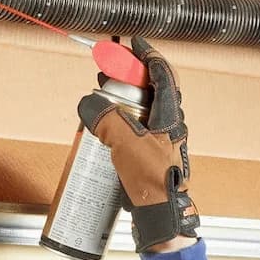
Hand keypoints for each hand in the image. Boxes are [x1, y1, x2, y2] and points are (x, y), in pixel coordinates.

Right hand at [77, 37, 199, 251]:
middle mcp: (170, 124)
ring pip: (144, 110)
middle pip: (152, 89)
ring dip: (124, 100)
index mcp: (171, 114)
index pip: (163, 73)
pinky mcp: (152, 156)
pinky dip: (123, 122)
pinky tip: (107, 130)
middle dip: (130, 77)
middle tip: (109, 73)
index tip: (133, 44)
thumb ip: (106, 118)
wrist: (162, 216)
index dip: (147, 55)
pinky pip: (138, 130)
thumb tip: (88, 103)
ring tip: (103, 100)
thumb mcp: (124, 142)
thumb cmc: (152, 180)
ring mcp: (163, 141)